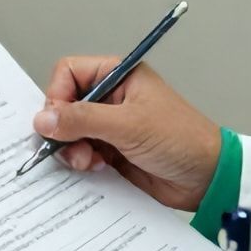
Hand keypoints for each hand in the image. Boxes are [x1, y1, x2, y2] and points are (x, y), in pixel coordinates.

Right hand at [36, 56, 221, 210]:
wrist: (207, 178)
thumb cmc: (181, 140)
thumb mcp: (128, 125)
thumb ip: (83, 119)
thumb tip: (43, 119)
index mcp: (119, 76)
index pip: (69, 73)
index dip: (58, 95)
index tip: (59, 120)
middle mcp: (111, 98)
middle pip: (64, 104)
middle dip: (63, 128)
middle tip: (71, 145)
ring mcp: (109, 125)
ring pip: (68, 131)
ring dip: (71, 148)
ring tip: (88, 161)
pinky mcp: (110, 150)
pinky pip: (80, 152)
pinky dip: (80, 161)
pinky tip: (97, 167)